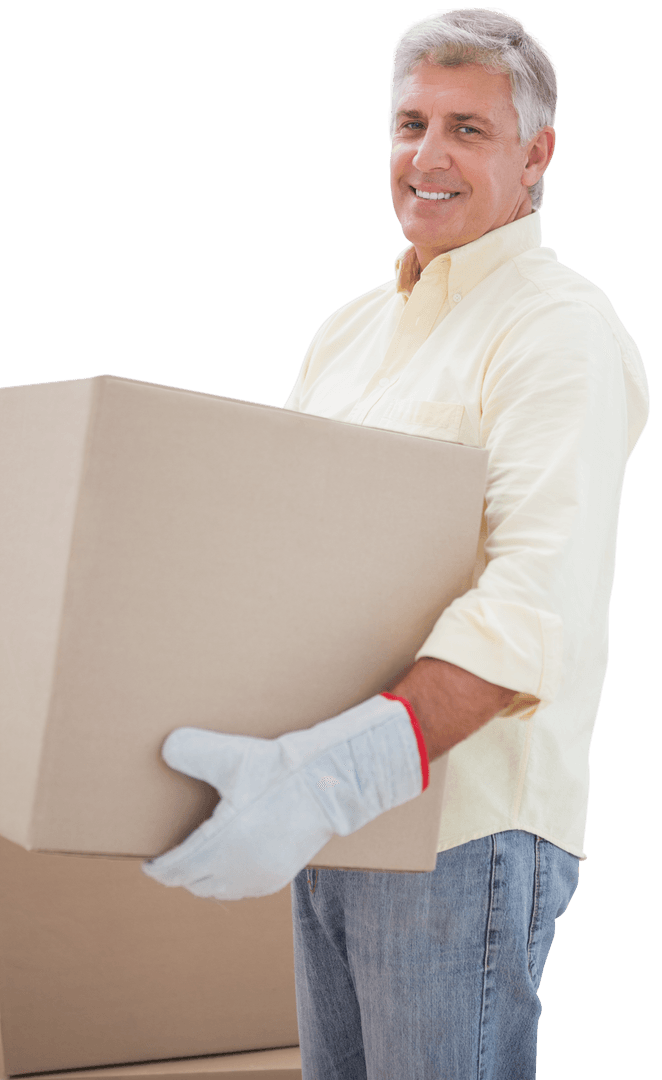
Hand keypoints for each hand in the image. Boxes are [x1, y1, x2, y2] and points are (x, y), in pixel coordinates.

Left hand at [142, 693, 426, 900]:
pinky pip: (242, 890)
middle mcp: (235, 870)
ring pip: (218, 891)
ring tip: (196, 864)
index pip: (175, 870)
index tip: (150, 863)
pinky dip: (229, 883)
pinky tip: (230, 866)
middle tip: (170, 860)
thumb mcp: (233, 757)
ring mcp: (258, 877)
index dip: (158, 868)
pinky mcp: (278, 877)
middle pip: (193, 884)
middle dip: (178, 874)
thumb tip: (166, 748)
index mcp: (218, 847)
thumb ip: (194, 751)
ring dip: (203, 880)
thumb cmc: (278, 771)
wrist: (327, 786)